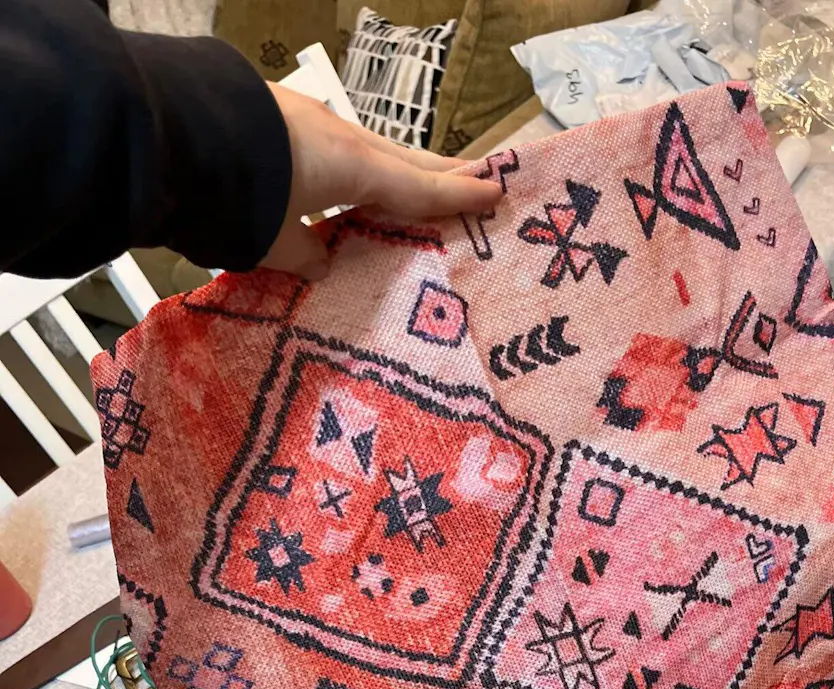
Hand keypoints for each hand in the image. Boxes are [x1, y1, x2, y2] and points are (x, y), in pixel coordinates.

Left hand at [261, 83, 502, 278]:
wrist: (177, 135)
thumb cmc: (239, 196)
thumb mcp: (276, 241)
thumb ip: (306, 255)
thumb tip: (323, 264)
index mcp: (354, 169)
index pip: (418, 189)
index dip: (457, 196)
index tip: (495, 193)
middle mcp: (341, 140)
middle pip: (403, 160)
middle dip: (440, 170)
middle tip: (475, 174)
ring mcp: (310, 124)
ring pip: (370, 150)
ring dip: (398, 165)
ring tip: (418, 176)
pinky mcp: (279, 119)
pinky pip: (335, 147)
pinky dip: (355, 164)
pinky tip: (350, 173)